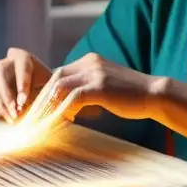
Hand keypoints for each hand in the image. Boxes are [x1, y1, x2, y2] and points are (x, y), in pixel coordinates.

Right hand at [0, 48, 51, 122]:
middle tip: (14, 114)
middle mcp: (4, 62)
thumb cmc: (41, 83)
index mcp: (22, 57)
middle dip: (6, 96)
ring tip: (9, 119)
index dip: (21, 83)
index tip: (23, 101)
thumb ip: (49, 88)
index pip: (21, 67)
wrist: (31, 85)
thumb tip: (52, 95)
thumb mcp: (48, 83)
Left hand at [24, 53, 163, 125]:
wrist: (155, 94)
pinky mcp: (99, 87)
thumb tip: (69, 106)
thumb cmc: (132, 95)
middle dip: (41, 99)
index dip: (46, 92)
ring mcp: (94, 73)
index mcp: (89, 61)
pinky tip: (59, 124)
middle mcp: (89, 63)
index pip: (59, 73)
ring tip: (39, 125)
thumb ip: (88, 90)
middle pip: (55, 78)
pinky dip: (61, 112)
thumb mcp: (106, 87)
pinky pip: (71, 100)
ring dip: (47, 108)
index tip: (37, 110)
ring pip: (59, 88)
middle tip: (32, 118)